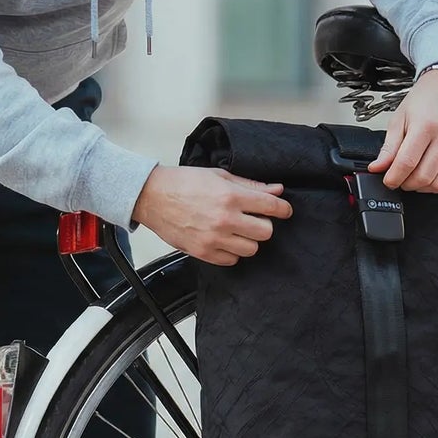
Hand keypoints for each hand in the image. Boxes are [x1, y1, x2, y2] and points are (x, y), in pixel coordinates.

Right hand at [132, 165, 292, 265]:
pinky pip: (231, 260)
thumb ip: (250, 185)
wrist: (153, 197)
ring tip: (237, 230)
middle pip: (265, 232)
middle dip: (264, 225)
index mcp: (230, 196)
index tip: (284, 210)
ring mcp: (214, 238)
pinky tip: (224, 240)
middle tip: (254, 219)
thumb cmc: (183, 183)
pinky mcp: (203, 252)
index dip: (283, 209)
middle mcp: (224, 219)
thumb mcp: (219, 176)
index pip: (271, 206)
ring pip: (251, 249)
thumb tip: (276, 190)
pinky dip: (232, 252)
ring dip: (248, 240)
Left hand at [369, 70, 437, 192]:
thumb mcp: (400, 118)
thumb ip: (389, 146)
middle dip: (406, 184)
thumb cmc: (426, 98)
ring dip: (422, 187)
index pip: (407, 162)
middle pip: (423, 176)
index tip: (388, 180)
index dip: (393, 177)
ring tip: (414, 178)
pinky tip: (430, 179)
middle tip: (399, 179)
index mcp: (425, 126)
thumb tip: (377, 168)